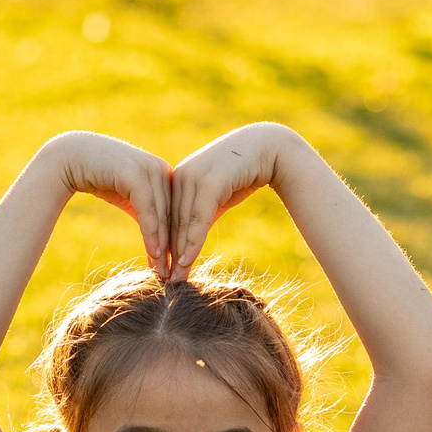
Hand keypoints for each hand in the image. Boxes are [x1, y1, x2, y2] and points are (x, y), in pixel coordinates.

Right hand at [39, 132, 174, 276]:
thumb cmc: (99, 178)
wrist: (71, 159)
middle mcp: (161, 168)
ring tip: (163, 270)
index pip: (175, 212)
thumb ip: (147, 215)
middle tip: (173, 276)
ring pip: (162, 215)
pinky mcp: (136, 174)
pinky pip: (148, 210)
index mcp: (164, 173)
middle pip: (172, 215)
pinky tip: (153, 254)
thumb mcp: (129, 199)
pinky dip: (151, 233)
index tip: (176, 267)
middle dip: (172, 248)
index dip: (176, 241)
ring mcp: (150, 169)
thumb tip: (159, 246)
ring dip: (163, 246)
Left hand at [165, 122, 296, 281]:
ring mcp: (193, 176)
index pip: (169, 216)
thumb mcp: (218, 196)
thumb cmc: (244, 173)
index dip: (165, 244)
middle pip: (172, 222)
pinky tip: (187, 262)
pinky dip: (192, 242)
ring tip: (175, 278)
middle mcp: (182, 175)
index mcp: (179, 177)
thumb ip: (202, 213)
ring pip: (183, 223)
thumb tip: (190, 238)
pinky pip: (197, 219)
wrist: (268, 150)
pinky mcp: (208, 182)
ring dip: (178, 253)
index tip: (163, 268)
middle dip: (168, 253)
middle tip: (164, 281)